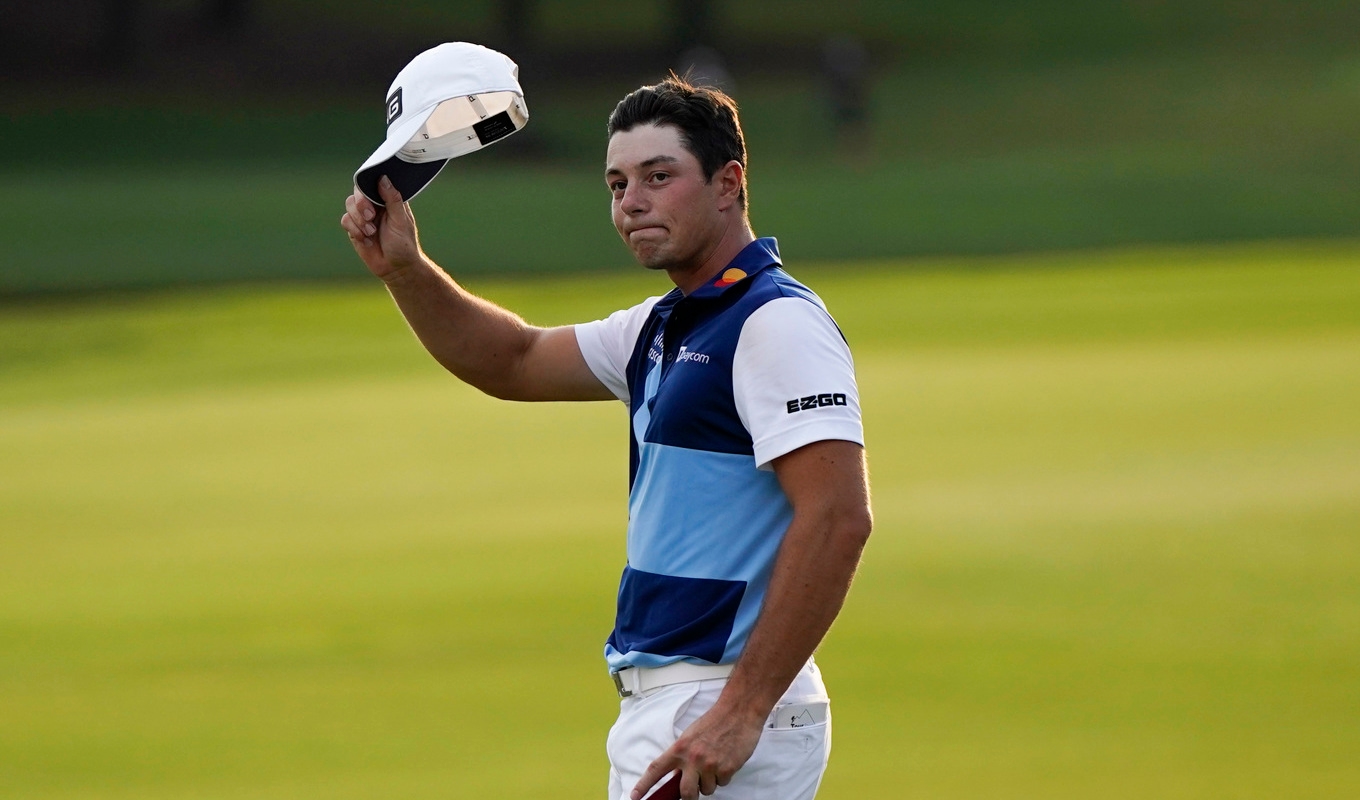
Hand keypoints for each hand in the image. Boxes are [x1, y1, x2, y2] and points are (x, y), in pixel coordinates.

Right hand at [340, 175, 423, 280]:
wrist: (396, 268)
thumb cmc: (403, 244)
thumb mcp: (401, 220)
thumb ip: (392, 199)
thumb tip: (383, 178)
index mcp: (388, 199)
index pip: (373, 183)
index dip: (368, 185)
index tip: (372, 196)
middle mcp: (374, 205)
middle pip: (358, 192)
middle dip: (361, 203)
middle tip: (370, 216)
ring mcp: (363, 216)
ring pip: (349, 205)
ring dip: (359, 219)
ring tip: (371, 232)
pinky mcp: (354, 228)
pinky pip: (346, 221)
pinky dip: (355, 230)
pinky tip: (366, 240)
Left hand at [632, 705, 763, 799]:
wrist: (738, 712)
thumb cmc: (714, 722)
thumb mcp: (690, 736)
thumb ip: (682, 756)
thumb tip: (677, 777)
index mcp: (679, 748)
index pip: (656, 769)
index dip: (644, 785)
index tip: (635, 796)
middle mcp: (692, 758)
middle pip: (685, 793)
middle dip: (690, 795)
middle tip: (694, 789)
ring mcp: (710, 765)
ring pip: (706, 790)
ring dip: (710, 782)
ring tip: (715, 763)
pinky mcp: (726, 769)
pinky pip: (722, 784)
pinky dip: (724, 776)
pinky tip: (726, 760)